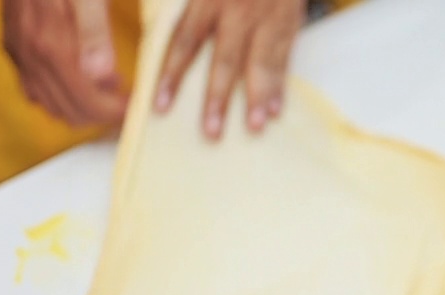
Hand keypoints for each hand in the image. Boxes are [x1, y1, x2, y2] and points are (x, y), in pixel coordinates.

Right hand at [2, 0, 127, 126]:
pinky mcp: (11, 43)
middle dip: (100, 115)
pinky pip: (32, 87)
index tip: (135, 108)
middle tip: (127, 104)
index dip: (114, 113)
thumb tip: (102, 78)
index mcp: (50, 45)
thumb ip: (94, 32)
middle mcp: (29, 54)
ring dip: (80, 109)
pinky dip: (57, 95)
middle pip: (68, 110)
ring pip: (48, 104)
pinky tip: (78, 83)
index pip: (86, 102)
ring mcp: (17, 50)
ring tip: (109, 96)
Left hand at [154, 0, 305, 139]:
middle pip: (225, 60)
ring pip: (260, 63)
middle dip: (218, 98)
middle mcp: (238, 11)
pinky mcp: (289, 22)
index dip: (173, 75)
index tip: (161, 106)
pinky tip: (276, 110)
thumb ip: (185, 6)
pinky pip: (285, 58)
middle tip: (211, 132)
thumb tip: (155, 28)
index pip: (186, 41)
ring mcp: (266, 18)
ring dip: (257, 98)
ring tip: (254, 127)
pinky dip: (281, 85)